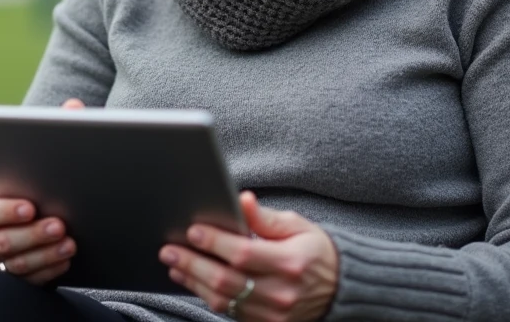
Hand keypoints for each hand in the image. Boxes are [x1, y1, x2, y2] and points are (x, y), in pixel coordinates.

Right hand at [0, 98, 84, 283]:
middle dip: (32, 234)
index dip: (5, 211)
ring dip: (44, 253)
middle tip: (60, 224)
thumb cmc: (25, 191)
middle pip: (1, 243)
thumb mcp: (32, 166)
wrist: (15, 231)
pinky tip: (66, 258)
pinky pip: (29, 283)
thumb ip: (49, 134)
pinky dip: (48, 270)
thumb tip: (72, 107)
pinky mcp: (13, 283)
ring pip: (15, 266)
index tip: (31, 206)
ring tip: (69, 241)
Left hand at [158, 191, 338, 320]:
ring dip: (194, 282)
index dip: (214, 242)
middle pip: (226, 280)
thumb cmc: (315, 251)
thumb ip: (265, 217)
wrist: (340, 288)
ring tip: (175, 265)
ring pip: (224, 301)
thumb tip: (242, 199)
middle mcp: (281, 292)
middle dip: (192, 264)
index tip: (193, 230)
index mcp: (290, 262)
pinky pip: (231, 313)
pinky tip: (194, 282)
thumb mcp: (297, 225)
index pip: (243, 253)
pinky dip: (208, 296)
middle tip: (169, 250)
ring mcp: (274, 314)